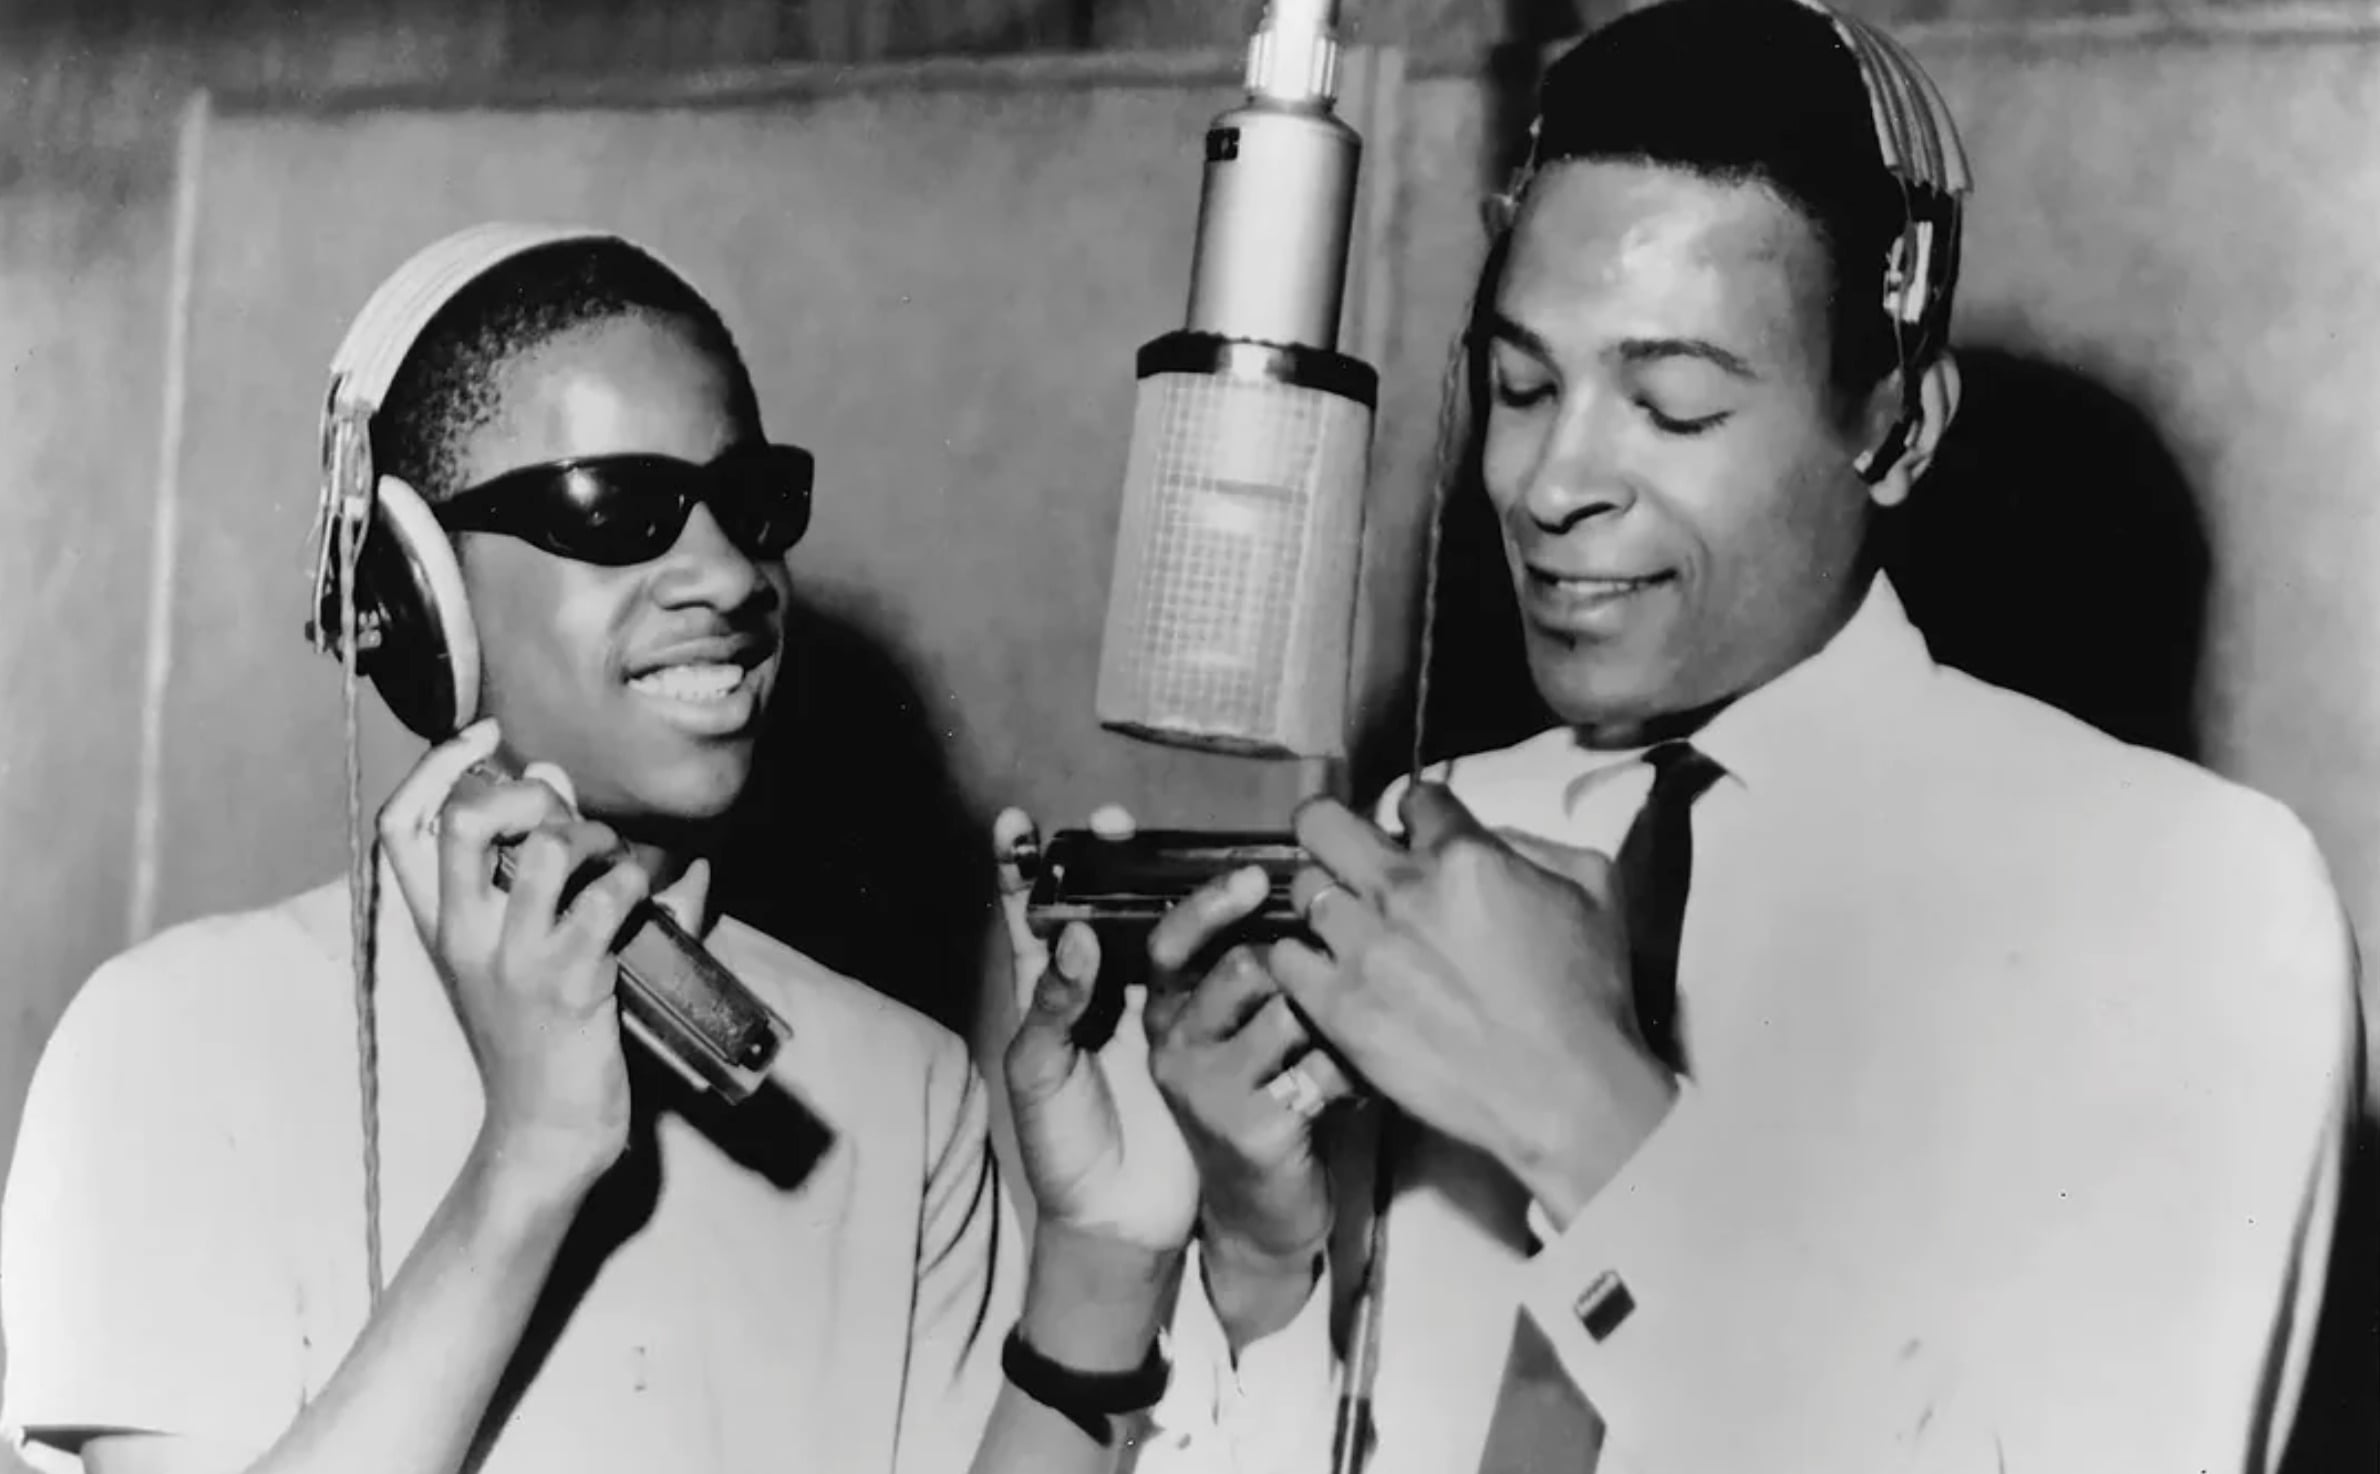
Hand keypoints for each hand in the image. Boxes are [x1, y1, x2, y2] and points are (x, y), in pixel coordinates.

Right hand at [379, 722, 706, 1187]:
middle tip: (565, 816)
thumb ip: (530, 868)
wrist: (545, 1132)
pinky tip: (654, 898)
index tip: (483, 736)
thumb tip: (555, 779)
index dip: (436, 768)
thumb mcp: (514, 952)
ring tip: (614, 860)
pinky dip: (641, 881)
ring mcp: (518, 959)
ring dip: (597, 835)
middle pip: (465, 823)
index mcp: (441, 928)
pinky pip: (610, 897)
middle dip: (525, 794)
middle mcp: (467, 938)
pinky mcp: (574, 981)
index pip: (401, 829)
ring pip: (550, 848)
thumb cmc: (538, 1037)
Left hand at [995, 806, 1198, 1256]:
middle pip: (1114, 907)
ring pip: (1172, 933)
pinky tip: (1259, 918)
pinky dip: (1237, 948)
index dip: (1021, 868)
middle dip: (1121, 860)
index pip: (1030, 917)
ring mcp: (1157, 1008)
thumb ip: (1050, 1006)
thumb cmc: (1062, 1149)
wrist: (1121, 1221)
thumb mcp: (1038, 1077)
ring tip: (1218, 868)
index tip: (1015, 820)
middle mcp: (1106, 987)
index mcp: (1053, 992)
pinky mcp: (1204, 1035)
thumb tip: (1075, 936)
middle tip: (1125, 821)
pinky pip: (1220, 983)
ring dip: (1193, 897)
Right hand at [1144, 864, 1355, 1348]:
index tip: (1258, 876)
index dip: (1210, 904)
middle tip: (1353, 969)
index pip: (1171, 942)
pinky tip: (1366, 1080)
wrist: (1260, 1212)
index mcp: (1166, 1013)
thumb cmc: (1262, 1100)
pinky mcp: (1252, 1128)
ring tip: (1366, 1030)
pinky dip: (1357, 1067)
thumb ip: (1251, 973)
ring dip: (1340, 1016)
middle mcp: (1174, 1046)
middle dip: (1306, 963)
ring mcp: (1209, 1091)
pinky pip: (1323, 1066)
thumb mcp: (1240, 1035)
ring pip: (1290, 1012)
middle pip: (1245, 967)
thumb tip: (1306, 888)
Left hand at [1268, 783, 1677, 1225]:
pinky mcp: (1338, 1008)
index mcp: (1463, 855)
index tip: (1419, 834)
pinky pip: (1283, 957)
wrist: (1567, 1094)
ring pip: (1301, 889)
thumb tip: (1483, 836)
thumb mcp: (1593, 889)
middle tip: (1347, 853)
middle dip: (1331, 827)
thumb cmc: (1590, 994)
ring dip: (1325, 899)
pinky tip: (1325, 970)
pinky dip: (1299, 957)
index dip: (1417, 813)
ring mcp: (1362, 950)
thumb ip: (1532, 844)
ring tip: (1347, 925)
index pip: (1413, 797)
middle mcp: (1400, 891)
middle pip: (1321, 822)